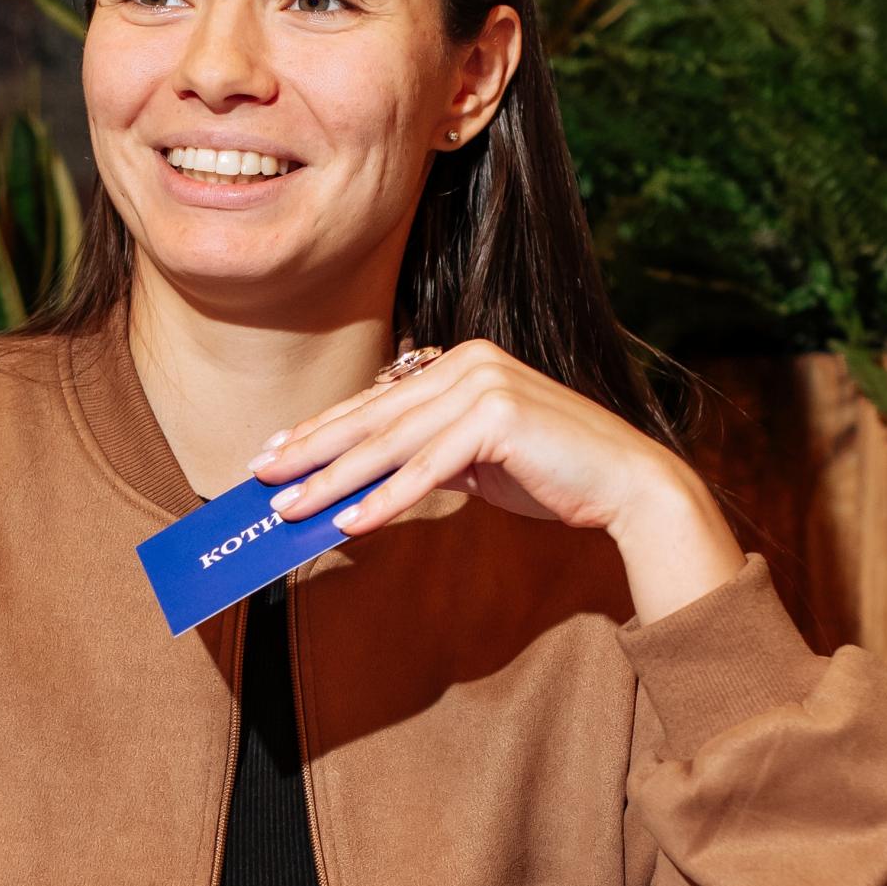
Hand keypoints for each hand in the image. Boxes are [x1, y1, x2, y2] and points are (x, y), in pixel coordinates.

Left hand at [251, 339, 745, 622]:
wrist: (626, 482)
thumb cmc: (550, 473)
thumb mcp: (475, 460)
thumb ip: (426, 456)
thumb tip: (362, 483)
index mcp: (460, 362)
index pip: (376, 402)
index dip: (321, 430)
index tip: (275, 452)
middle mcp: (468, 362)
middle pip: (372, 418)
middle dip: (311, 451)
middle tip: (260, 477)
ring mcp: (484, 384)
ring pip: (391, 444)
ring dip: (334, 480)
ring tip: (290, 507)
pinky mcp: (499, 417)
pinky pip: (429, 468)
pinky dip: (386, 498)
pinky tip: (349, 523)